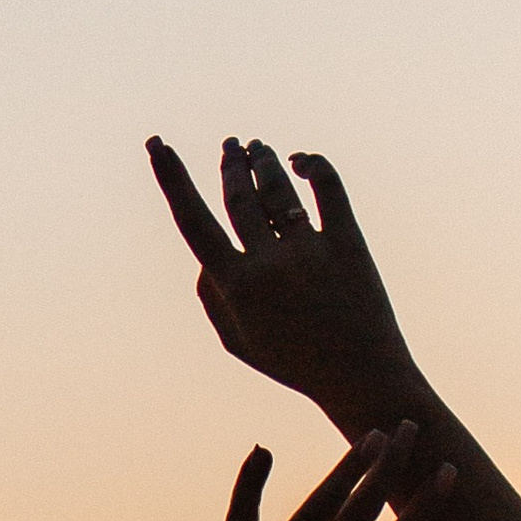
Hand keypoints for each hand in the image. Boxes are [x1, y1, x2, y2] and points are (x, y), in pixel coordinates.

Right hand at [148, 135, 417, 421]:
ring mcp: (309, 250)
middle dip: (230, 164)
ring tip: (258, 148)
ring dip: (263, 161)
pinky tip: (301, 161)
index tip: (157, 143)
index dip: (170, 178)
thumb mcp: (240, 343)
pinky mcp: (348, 242)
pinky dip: (313, 165)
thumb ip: (212, 299)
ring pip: (277, 186)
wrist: (363, 377)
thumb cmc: (297, 363)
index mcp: (238, 287)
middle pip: (240, 196)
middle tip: (231, 144)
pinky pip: (328, 187)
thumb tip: (204, 257)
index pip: (193, 220)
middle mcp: (270, 263)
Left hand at [169, 427, 451, 520]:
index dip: (423, 512)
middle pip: (358, 518)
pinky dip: (251, 481)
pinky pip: (244, 512)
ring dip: (348, 468)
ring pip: (318, 509)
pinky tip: (263, 449)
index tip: (447, 472)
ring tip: (374, 433)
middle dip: (390, 471)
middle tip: (411, 426)